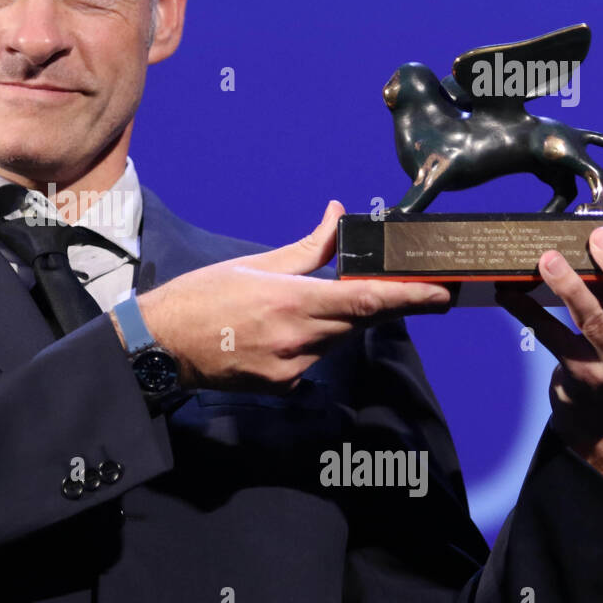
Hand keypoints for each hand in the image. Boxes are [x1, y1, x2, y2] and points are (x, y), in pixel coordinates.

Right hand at [132, 200, 452, 394]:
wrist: (162, 346)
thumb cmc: (202, 298)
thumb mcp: (255, 265)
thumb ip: (307, 247)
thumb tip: (337, 216)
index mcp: (292, 301)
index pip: (365, 301)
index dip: (409, 298)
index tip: (441, 294)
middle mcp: (298, 339)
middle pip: (356, 322)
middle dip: (373, 305)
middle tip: (394, 290)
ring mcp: (291, 367)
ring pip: (334, 341)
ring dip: (332, 323)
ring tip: (290, 308)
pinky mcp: (282, 386)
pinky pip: (312, 361)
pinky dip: (307, 344)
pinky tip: (273, 335)